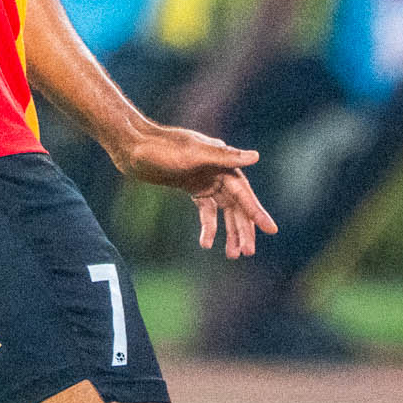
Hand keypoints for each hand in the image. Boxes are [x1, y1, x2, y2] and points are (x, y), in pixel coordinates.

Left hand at [115, 124, 277, 257]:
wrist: (131, 147)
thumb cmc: (161, 148)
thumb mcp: (193, 153)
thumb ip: (224, 156)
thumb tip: (255, 156)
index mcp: (222, 162)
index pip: (244, 193)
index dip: (257, 212)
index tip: (271, 230)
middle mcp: (217, 170)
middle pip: (236, 205)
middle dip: (243, 229)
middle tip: (248, 253)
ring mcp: (204, 178)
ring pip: (223, 210)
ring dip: (229, 232)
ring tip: (233, 255)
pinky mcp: (190, 185)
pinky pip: (206, 210)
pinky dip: (209, 226)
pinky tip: (206, 244)